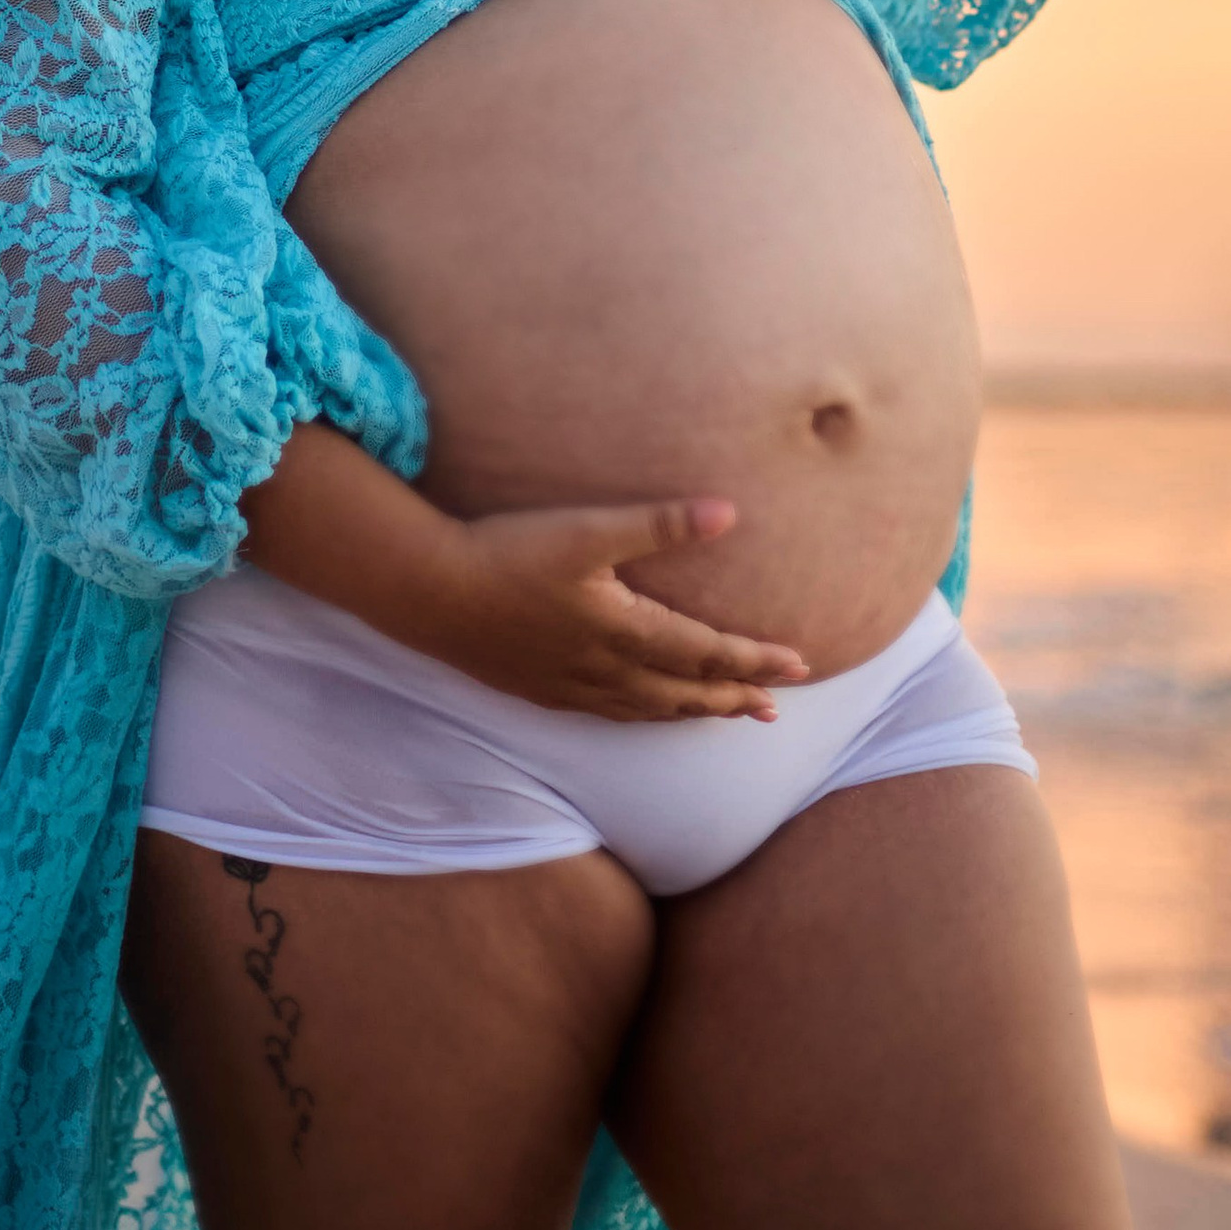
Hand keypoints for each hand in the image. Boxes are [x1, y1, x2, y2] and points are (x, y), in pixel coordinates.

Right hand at [414, 496, 811, 721]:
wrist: (431, 591)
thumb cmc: (509, 552)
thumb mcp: (589, 529)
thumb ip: (660, 524)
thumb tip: (729, 513)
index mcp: (625, 632)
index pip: (708, 654)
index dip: (756, 660)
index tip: (799, 665)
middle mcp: (605, 671)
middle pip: (685, 693)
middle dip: (734, 697)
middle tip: (775, 706)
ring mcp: (572, 687)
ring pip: (649, 710)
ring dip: (693, 711)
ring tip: (725, 714)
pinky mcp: (542, 689)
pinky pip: (611, 714)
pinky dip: (646, 716)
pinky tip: (643, 710)